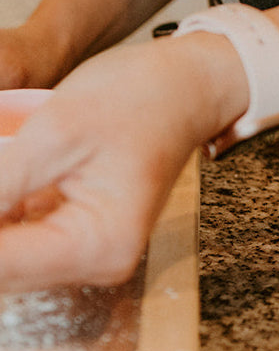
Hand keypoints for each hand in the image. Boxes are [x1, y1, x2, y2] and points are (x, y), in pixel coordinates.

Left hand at [0, 33, 246, 292]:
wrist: (187, 82)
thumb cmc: (142, 95)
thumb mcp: (58, 130)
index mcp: (101, 244)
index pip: (0, 265)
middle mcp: (99, 261)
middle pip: (3, 268)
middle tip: (3, 161)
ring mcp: (90, 252)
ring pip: (7, 258)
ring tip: (12, 162)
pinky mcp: (79, 235)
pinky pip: (20, 241)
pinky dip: (3, 215)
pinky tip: (11, 174)